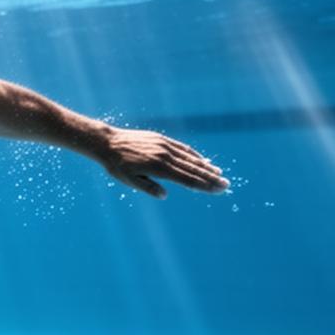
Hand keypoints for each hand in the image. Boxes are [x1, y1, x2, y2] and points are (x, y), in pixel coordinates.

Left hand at [96, 127, 227, 198]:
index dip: (204, 186)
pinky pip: (182, 148)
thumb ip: (148, 187)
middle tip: (226, 185)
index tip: (218, 190)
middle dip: (211, 178)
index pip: (188, 180)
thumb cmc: (117, 165)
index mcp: (159, 168)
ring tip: (219, 173)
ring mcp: (164, 146)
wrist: (107, 142)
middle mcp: (165, 156)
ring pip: (189, 158)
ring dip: (206, 166)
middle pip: (193, 169)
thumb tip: (164, 195)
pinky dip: (193, 155)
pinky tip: (202, 160)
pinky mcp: (161, 139)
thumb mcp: (129, 181)